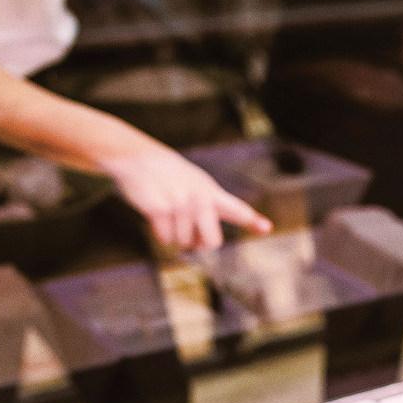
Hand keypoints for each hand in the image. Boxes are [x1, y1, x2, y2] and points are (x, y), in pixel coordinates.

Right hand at [99, 143, 271, 248]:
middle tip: (190, 236)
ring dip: (175, 236)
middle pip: (212, 241)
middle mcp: (199, 198)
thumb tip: (208, 243)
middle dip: (200, 245)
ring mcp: (180, 204)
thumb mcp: (195, 182)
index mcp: (211, 192)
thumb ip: (209, 206)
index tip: (266, 227)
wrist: (136, 157)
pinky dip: (160, 234)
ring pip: (184, 243)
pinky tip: (156, 215)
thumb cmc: (168, 176)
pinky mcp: (160, 210)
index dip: (252, 220)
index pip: (236, 208)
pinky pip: (166, 239)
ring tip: (169, 214)